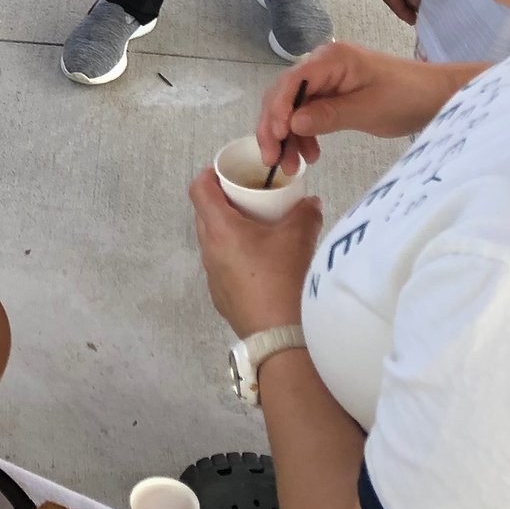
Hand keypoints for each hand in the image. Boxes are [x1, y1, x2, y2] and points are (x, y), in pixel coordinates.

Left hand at [190, 172, 320, 336]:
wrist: (280, 336)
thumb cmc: (284, 278)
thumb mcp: (299, 238)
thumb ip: (305, 212)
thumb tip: (310, 202)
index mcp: (220, 229)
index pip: (199, 190)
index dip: (210, 175)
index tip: (230, 172)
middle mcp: (208, 250)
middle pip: (205, 215)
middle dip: (224, 201)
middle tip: (250, 198)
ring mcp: (212, 276)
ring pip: (214, 241)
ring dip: (230, 230)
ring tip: (258, 229)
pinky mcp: (221, 297)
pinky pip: (222, 265)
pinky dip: (235, 255)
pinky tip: (261, 263)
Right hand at [254, 40, 448, 169]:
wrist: (436, 96)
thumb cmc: (407, 98)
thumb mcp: (368, 110)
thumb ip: (329, 115)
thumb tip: (292, 123)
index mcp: (330, 60)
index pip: (291, 82)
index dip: (278, 110)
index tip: (275, 138)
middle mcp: (322, 64)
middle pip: (284, 95)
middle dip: (275, 128)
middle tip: (273, 161)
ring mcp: (326, 78)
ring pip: (293, 107)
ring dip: (288, 136)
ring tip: (291, 166)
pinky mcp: (333, 93)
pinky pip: (308, 112)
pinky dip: (304, 133)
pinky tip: (310, 154)